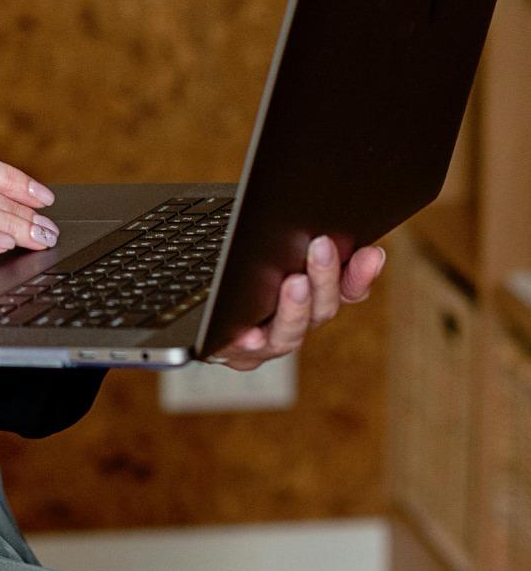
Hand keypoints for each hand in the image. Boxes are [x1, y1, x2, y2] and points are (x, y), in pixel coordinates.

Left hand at [204, 236, 386, 370]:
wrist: (199, 307)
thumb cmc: (241, 264)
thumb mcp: (269, 246)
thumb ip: (298, 240)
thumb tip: (320, 216)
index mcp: (313, 296)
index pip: (348, 289)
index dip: (362, 274)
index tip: (373, 253)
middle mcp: (298, 323)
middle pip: (323, 309)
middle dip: (325, 276)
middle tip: (322, 246)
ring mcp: (268, 343)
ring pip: (290, 335)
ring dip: (295, 309)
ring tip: (294, 283)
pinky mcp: (234, 354)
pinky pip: (242, 352)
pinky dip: (247, 342)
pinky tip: (248, 332)